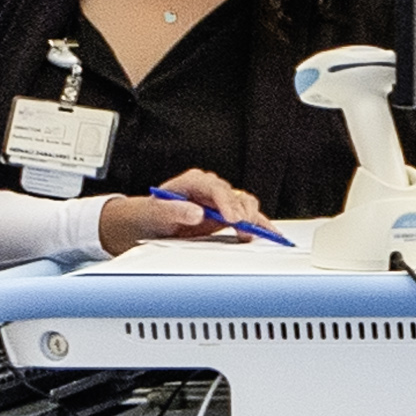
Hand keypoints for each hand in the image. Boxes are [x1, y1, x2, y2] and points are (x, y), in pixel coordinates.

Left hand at [93, 167, 249, 255]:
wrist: (147, 225)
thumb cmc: (149, 216)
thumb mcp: (155, 214)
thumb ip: (173, 212)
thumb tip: (197, 213)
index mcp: (192, 182)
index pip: (214, 187)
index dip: (225, 202)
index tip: (231, 219)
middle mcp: (209, 189)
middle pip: (233, 195)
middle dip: (242, 212)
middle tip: (244, 229)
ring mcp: (219, 202)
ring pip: (244, 204)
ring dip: (251, 218)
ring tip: (252, 233)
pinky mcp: (226, 215)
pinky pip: (246, 216)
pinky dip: (258, 224)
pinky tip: (268, 232)